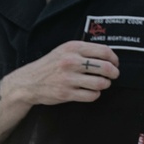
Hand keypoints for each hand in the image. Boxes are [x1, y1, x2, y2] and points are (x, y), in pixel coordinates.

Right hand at [4, 40, 119, 105]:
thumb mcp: (65, 50)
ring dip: (105, 84)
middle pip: (105, 67)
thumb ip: (84, 50)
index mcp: (73, 48)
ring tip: (103, 83)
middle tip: (114, 75)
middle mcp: (71, 62)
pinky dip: (95, 94)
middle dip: (114, 73)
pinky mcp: (66, 93)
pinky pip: (91, 95)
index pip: (104, 51)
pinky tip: (92, 92)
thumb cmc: (51, 65)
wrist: (28, 82)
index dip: (114, 58)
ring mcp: (68, 78)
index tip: (116, 63)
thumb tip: (108, 54)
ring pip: (100, 83)